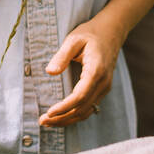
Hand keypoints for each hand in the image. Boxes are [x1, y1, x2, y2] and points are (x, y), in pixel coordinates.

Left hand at [39, 11, 123, 127]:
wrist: (111, 32)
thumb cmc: (90, 34)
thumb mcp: (74, 39)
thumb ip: (62, 55)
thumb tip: (50, 71)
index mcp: (96, 71)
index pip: (80, 96)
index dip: (64, 107)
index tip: (49, 112)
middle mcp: (103, 83)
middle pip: (82, 109)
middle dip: (62, 118)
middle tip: (42, 121)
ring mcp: (105, 87)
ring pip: (86, 111)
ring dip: (68, 119)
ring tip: (49, 122)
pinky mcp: (102, 89)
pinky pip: (89, 107)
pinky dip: (75, 114)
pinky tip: (62, 116)